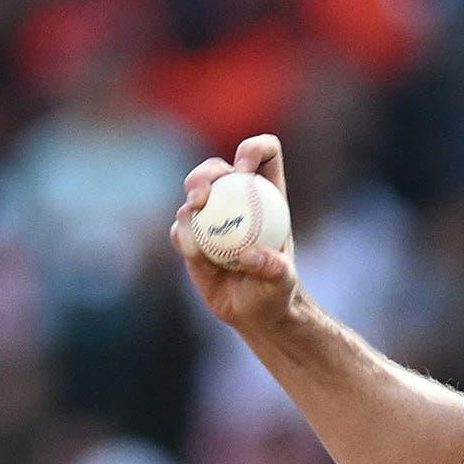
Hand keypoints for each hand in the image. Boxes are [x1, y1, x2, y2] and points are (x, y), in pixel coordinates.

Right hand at [172, 136, 299, 333]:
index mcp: (267, 193)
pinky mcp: (191, 235)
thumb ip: (274, 268)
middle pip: (217, 168)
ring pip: (194, 192)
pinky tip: (192, 250)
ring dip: (189, 198)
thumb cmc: (276, 292)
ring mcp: (211, 215)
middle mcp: (237, 197)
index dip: (253, 150)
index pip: (263, 153)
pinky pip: (180, 228)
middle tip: (202, 196)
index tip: (244, 171)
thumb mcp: (283, 281)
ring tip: (193, 215)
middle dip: (206, 174)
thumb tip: (249, 256)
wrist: (253, 312)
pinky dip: (183, 235)